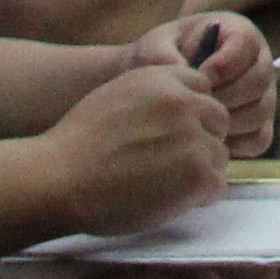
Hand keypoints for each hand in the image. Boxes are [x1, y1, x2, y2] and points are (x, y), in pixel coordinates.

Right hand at [45, 52, 232, 235]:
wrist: (60, 179)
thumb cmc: (78, 145)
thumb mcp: (115, 96)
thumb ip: (152, 97)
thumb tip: (183, 112)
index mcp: (162, 78)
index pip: (202, 88)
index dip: (191, 114)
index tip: (172, 134)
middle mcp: (183, 102)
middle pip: (218, 119)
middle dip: (202, 140)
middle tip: (171, 164)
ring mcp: (194, 137)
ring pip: (220, 154)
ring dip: (200, 171)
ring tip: (164, 185)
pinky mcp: (198, 174)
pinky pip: (218, 185)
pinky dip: (199, 197)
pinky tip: (169, 200)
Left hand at [169, 12, 278, 155]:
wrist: (160, 87)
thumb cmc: (161, 59)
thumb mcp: (156, 46)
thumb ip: (161, 53)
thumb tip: (180, 71)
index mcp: (241, 35)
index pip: (246, 45)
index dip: (222, 64)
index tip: (196, 77)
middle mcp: (260, 64)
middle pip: (258, 82)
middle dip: (223, 96)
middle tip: (194, 106)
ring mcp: (264, 97)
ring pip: (259, 113)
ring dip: (226, 122)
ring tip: (195, 123)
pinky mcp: (261, 127)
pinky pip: (258, 140)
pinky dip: (233, 144)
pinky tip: (205, 139)